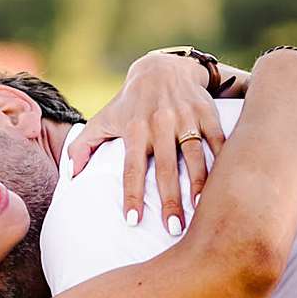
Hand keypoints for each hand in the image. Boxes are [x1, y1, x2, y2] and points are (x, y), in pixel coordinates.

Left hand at [66, 51, 227, 232]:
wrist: (162, 67)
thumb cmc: (129, 103)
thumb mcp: (103, 119)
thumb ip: (83, 145)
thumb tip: (70, 174)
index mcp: (134, 130)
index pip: (131, 169)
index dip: (132, 195)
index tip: (132, 221)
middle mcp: (160, 125)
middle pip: (166, 169)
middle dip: (170, 201)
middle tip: (173, 229)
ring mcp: (186, 119)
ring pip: (195, 157)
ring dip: (199, 185)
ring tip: (201, 211)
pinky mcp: (207, 113)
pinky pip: (218, 140)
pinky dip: (223, 161)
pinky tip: (226, 184)